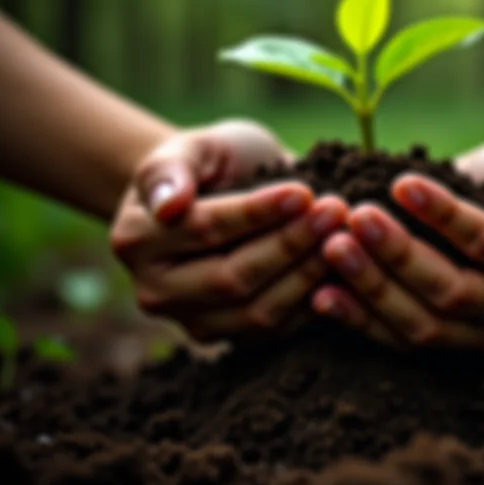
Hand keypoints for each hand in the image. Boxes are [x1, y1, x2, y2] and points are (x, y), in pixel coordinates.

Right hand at [110, 120, 347, 342]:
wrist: (220, 193)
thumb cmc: (210, 163)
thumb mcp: (192, 147)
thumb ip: (171, 169)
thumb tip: (168, 205)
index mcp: (138, 238)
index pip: (206, 230)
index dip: (257, 214)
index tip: (303, 192)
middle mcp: (156, 291)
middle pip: (232, 279)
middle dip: (290, 246)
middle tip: (335, 212)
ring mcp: (193, 322)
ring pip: (256, 313)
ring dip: (308, 275)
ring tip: (345, 236)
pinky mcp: (231, 338)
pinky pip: (276, 333)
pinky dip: (313, 303)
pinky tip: (343, 270)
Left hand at [310, 136, 483, 352]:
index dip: (445, 217)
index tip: (400, 185)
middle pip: (452, 292)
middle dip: (399, 255)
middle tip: (354, 218)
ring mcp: (482, 337)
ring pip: (422, 325)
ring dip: (373, 288)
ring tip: (332, 248)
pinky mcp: (447, 343)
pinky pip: (401, 341)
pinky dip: (360, 320)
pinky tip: (322, 295)